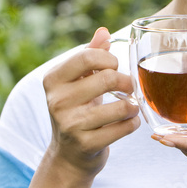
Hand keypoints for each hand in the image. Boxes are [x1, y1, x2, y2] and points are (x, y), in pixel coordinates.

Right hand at [41, 27, 139, 179]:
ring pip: (120, 106)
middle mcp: (57, 101)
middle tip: (129, 87)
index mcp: (53, 79)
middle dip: (127, 82)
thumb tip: (104, 32)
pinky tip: (128, 122)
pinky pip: (123, 128)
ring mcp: (70, 124)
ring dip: (133, 105)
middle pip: (108, 78)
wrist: (68, 155)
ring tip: (131, 106)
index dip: (109, 59)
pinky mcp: (86, 144)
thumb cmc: (77, 110)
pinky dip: (132, 123)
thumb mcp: (78, 82)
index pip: (87, 56)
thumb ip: (90, 55)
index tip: (114, 67)